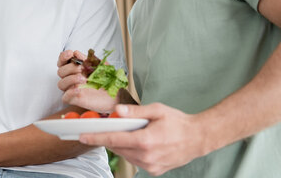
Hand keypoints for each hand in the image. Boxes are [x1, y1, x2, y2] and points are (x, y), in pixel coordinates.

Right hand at [57, 50, 117, 112]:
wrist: (116, 93)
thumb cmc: (108, 79)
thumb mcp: (100, 65)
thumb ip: (88, 59)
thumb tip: (76, 53)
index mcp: (76, 68)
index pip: (63, 61)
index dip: (63, 57)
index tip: (70, 53)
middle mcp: (72, 78)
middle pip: (60, 71)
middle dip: (70, 68)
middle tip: (81, 69)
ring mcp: (72, 89)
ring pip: (61, 83)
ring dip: (70, 79)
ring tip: (83, 79)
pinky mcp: (75, 100)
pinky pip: (65, 97)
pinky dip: (70, 92)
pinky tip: (78, 89)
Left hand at [78, 103, 207, 175]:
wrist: (198, 138)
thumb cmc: (178, 122)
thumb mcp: (157, 110)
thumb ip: (135, 112)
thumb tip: (117, 111)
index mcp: (146, 140)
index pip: (114, 139)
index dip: (96, 137)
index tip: (81, 136)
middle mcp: (146, 156)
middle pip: (117, 147)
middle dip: (107, 138)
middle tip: (100, 128)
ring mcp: (150, 166)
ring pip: (125, 155)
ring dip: (120, 144)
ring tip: (123, 132)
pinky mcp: (154, 170)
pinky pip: (135, 160)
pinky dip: (131, 151)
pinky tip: (136, 141)